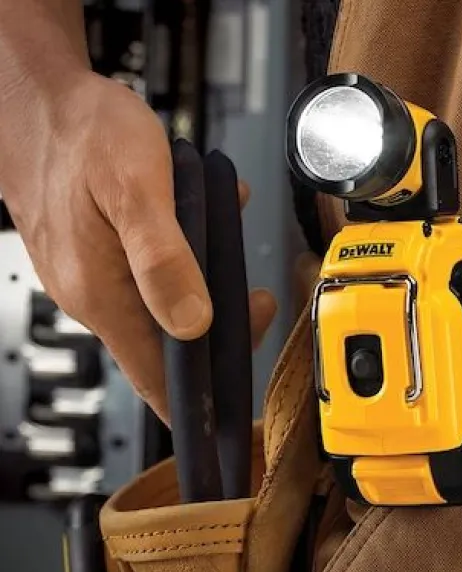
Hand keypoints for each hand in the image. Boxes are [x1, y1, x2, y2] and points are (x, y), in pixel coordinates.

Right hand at [1, 72, 275, 422]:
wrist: (38, 97)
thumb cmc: (82, 133)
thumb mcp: (136, 188)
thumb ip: (164, 260)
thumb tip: (193, 325)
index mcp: (104, 296)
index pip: (155, 380)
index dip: (197, 405)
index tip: (231, 416)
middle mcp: (97, 297)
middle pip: (169, 347)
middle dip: (221, 335)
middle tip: (256, 303)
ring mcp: (97, 278)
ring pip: (165, 309)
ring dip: (207, 293)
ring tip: (233, 261)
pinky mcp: (101, 257)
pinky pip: (153, 276)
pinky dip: (187, 263)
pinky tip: (205, 228)